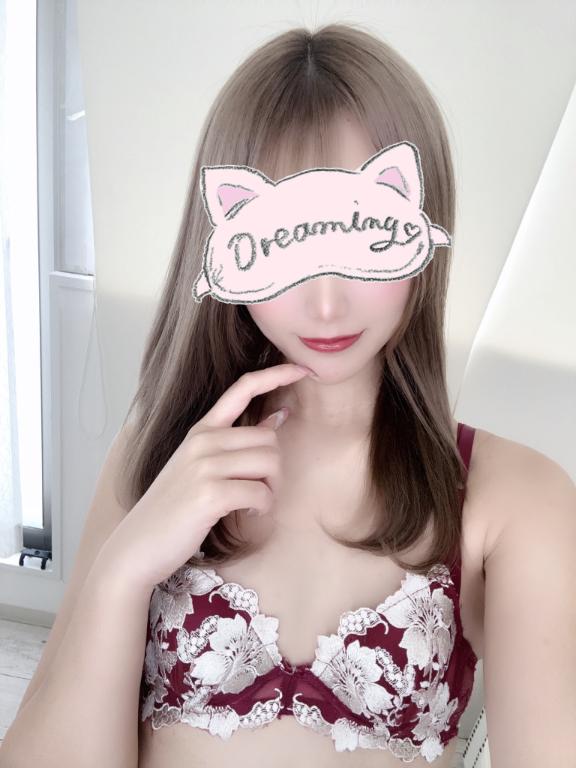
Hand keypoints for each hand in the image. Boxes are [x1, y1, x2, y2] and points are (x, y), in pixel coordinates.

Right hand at [97, 363, 312, 589]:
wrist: (137, 546)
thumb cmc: (174, 509)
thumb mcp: (202, 467)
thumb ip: (237, 443)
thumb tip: (279, 416)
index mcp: (201, 430)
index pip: (242, 388)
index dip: (275, 375)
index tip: (302, 369)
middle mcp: (202, 441)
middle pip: (269, 440)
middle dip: (273, 470)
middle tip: (257, 491)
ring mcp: (204, 465)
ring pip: (269, 463)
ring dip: (270, 489)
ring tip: (249, 503)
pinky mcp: (210, 493)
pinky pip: (261, 492)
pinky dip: (262, 507)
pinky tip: (244, 514)